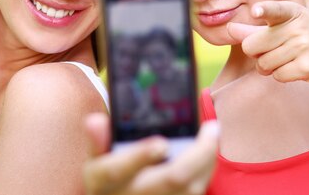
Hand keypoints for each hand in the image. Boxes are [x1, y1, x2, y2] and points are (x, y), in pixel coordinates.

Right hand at [84, 113, 218, 194]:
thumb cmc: (108, 180)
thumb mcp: (95, 160)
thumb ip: (97, 139)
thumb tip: (95, 120)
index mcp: (105, 180)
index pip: (118, 170)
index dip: (140, 156)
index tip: (161, 143)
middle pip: (172, 178)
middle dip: (197, 153)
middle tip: (211, 127)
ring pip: (191, 188)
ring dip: (207, 159)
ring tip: (213, 134)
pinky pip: (196, 192)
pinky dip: (206, 170)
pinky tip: (208, 152)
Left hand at [227, 1, 308, 90]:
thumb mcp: (291, 27)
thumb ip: (258, 28)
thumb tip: (230, 29)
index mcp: (293, 12)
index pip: (275, 9)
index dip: (264, 11)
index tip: (257, 11)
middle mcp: (299, 27)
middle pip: (252, 46)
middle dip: (257, 54)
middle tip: (274, 51)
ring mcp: (304, 47)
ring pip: (263, 64)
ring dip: (271, 67)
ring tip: (290, 59)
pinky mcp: (307, 66)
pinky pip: (277, 76)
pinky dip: (283, 76)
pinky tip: (298, 69)